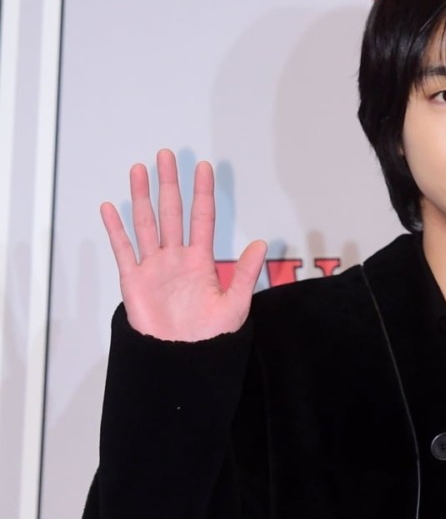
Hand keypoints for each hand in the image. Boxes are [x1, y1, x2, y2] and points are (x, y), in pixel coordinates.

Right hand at [100, 149, 266, 340]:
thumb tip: (261, 243)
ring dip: (141, 197)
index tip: (203, 167)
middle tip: (167, 155)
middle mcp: (176, 259)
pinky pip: (123, 250)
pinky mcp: (134, 281)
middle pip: (171, 213)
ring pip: (146, 224)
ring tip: (139, 169)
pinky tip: (110, 207)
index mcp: (201, 263)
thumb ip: (246, 274)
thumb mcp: (235, 305)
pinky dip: (115, 229)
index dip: (202, 193)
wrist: (183, 362)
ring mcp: (154, 268)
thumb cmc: (210, 339)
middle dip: (169, 184)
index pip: (202, 219)